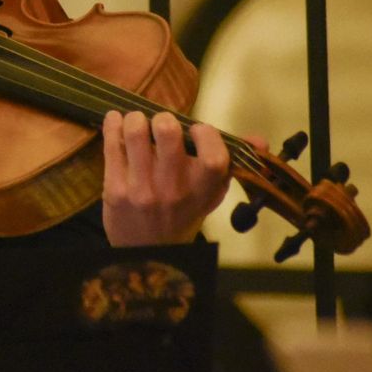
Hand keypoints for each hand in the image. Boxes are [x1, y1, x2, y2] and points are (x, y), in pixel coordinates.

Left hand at [101, 110, 230, 246]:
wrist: (147, 252)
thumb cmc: (181, 214)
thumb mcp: (210, 195)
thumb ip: (231, 165)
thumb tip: (260, 142)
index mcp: (202, 191)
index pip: (213, 157)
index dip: (205, 134)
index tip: (196, 129)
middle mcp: (174, 191)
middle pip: (168, 134)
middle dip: (163, 119)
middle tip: (161, 122)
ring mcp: (142, 191)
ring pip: (135, 134)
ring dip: (135, 119)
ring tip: (137, 122)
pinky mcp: (115, 190)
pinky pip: (111, 146)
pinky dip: (113, 125)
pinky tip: (116, 121)